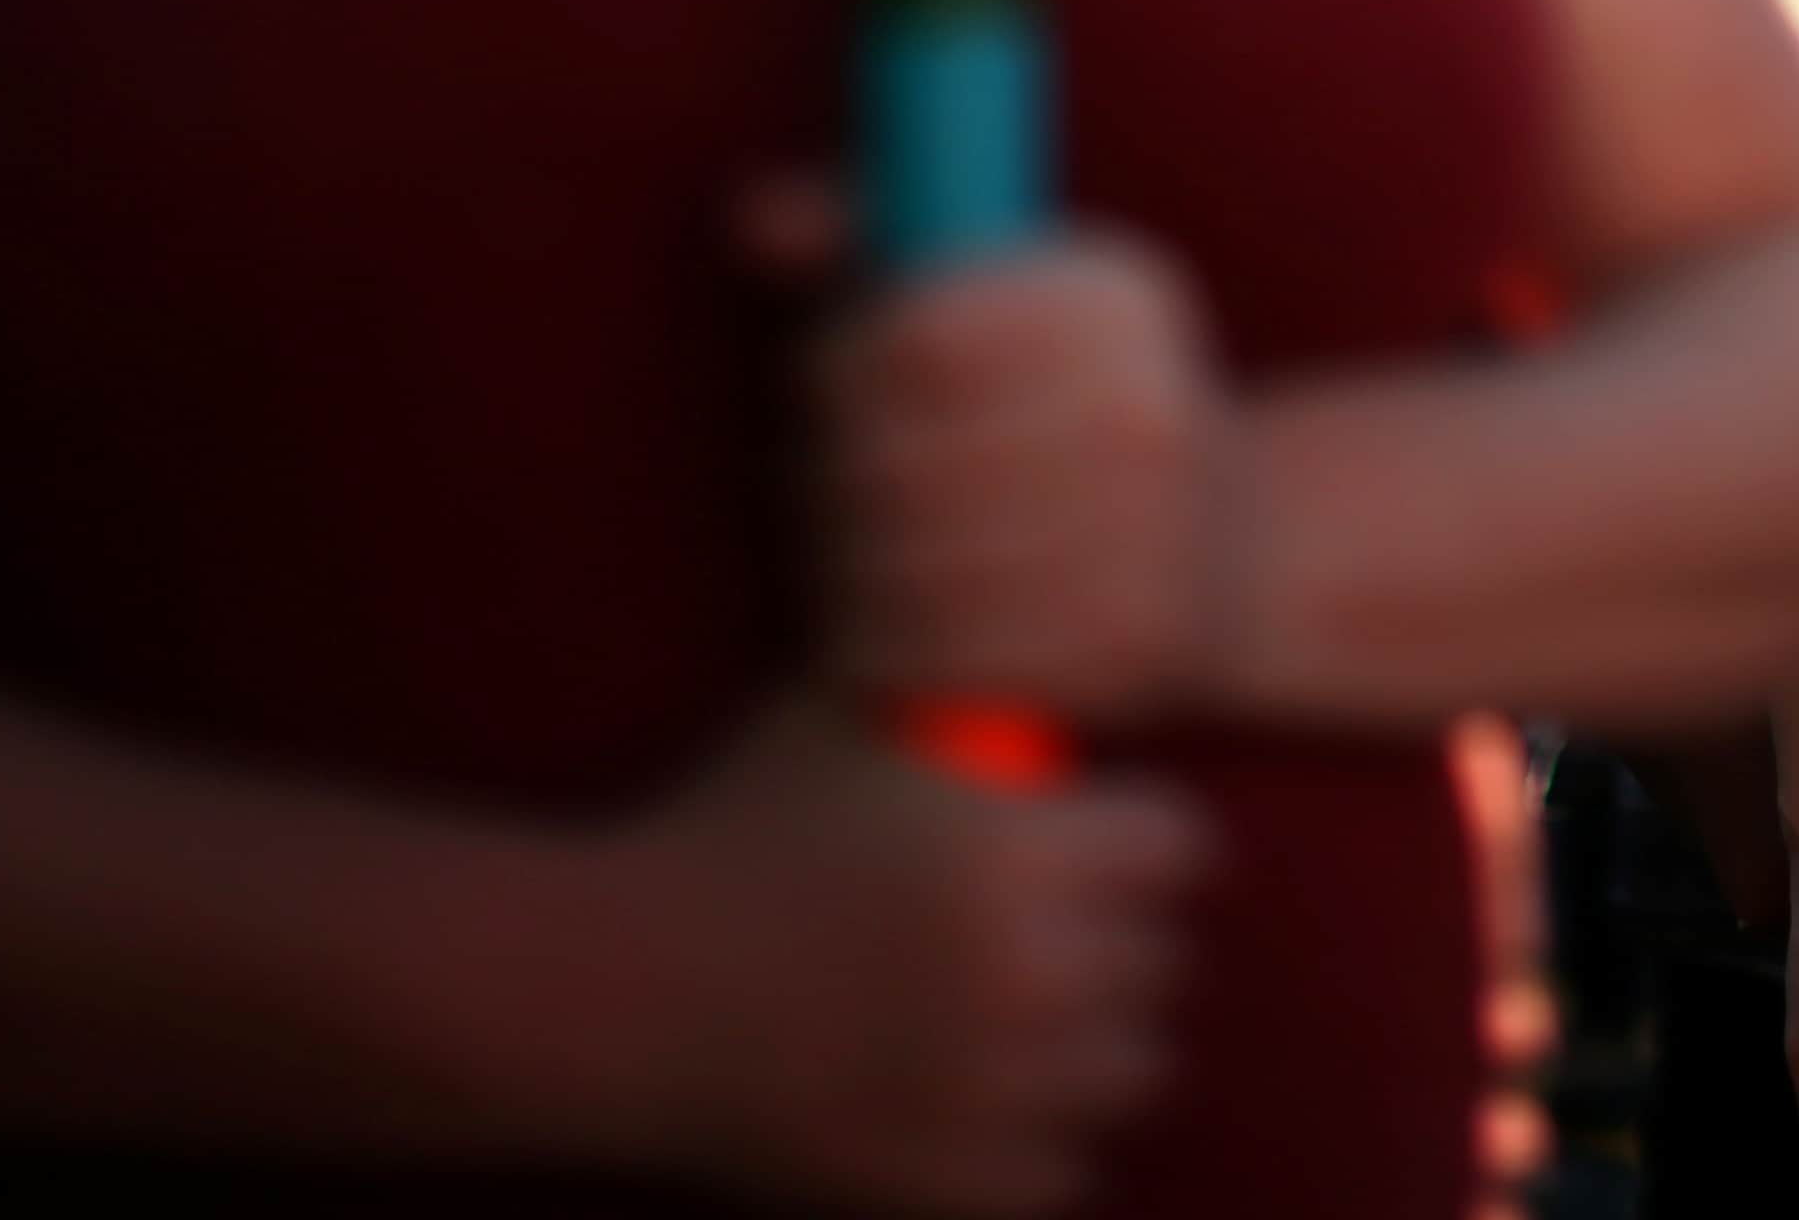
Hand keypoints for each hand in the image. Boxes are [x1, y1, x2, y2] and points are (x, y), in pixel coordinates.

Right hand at [605, 702, 1207, 1213]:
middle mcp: (1027, 973)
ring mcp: (993, 1092)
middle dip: (1114, 937)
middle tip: (1048, 929)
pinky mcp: (951, 1184)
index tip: (1102, 843)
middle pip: (1166, 961)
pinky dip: (1035, 1139)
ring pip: (1136, 1069)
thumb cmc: (734, 825)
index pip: (1186, 850)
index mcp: (1019, 850)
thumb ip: (966, 686)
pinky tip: (979, 1092)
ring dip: (1093, 1040)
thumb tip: (1066, 633)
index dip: (1141, 839)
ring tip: (1029, 1014)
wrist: (613, 987)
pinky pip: (1066, 1168)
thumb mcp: (853, 714)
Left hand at [821, 230, 1235, 720]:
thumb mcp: (993, 286)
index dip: (837, 366)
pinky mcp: (1133, 646)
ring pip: (927, 570)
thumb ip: (864, 231)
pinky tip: (869, 630)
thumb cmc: (1059, 394)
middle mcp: (1151, 415)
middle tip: (801, 482)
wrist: (1227, 543)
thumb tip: (753, 222)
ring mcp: (1152, 539)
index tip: (812, 382)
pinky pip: (968, 661)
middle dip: (828, 476)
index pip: (923, 341)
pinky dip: (895, 654)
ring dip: (846, 569)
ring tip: (831, 553)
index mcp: (1118, 305)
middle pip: (912, 464)